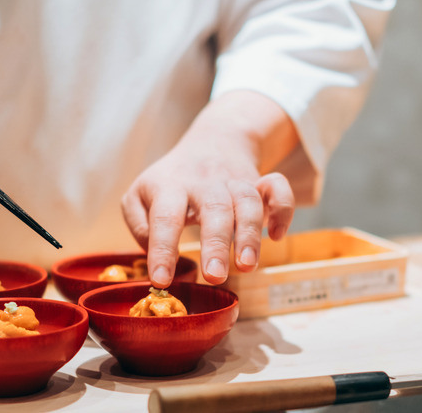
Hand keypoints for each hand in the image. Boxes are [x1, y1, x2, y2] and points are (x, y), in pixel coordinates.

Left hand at [121, 91, 297, 288]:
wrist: (212, 141)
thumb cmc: (170, 181)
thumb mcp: (139, 196)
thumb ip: (139, 226)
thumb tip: (156, 255)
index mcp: (169, 187)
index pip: (164, 218)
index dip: (162, 250)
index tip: (161, 280)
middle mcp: (203, 183)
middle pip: (213, 208)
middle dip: (215, 244)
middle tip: (214, 276)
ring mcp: (234, 181)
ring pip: (247, 201)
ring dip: (249, 234)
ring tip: (246, 266)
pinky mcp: (260, 181)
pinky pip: (278, 189)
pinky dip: (282, 210)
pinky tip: (276, 234)